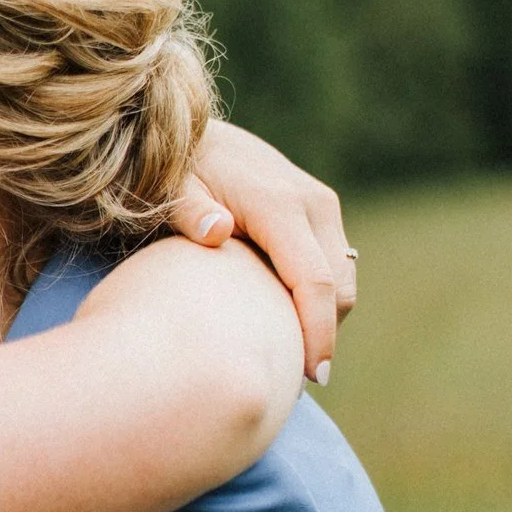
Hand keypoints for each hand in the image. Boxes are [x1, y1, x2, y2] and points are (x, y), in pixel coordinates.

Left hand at [170, 121, 355, 384]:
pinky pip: (334, 266)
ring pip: (342, 279)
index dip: (317, 333)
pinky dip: (318, 297)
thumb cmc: (171, 171)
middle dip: (322, 334)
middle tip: (290, 378)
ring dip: (322, 317)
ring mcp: (320, 204)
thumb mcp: (169, 190)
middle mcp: (311, 202)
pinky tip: (283, 320)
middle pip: (338, 288)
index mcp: (279, 205)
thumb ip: (189, 212)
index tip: (313, 377)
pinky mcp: (319, 210)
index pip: (314, 281)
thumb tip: (215, 232)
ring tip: (285, 354)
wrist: (192, 133)